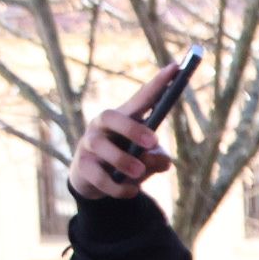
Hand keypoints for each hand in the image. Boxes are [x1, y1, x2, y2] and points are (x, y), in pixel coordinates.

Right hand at [68, 65, 178, 199]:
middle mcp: (102, 126)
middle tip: (153, 141)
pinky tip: (132, 191)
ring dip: (123, 161)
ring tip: (140, 173)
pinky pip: (99, 177)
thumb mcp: (149, 160)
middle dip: (132, 128)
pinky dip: (118, 187)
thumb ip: (158, 158)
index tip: (177, 68)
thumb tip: (159, 159)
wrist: (95, 182)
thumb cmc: (128, 161)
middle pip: (112, 117)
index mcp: (124, 117)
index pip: (142, 98)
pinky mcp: (82, 167)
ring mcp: (88, 145)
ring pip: (102, 148)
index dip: (159, 83)